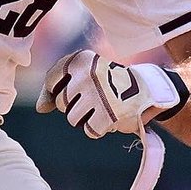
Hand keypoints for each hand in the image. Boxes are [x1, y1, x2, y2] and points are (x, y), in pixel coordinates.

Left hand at [36, 49, 185, 138]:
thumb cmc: (110, 83)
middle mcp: (87, 74)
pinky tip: (111, 117)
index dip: (59, 90)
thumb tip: (40, 108)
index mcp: (81, 59)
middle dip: (76, 105)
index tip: (78, 89)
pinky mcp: (107, 115)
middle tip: (98, 97)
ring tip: (104, 107)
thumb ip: (57, 88)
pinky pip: (89, 130)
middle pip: (61, 103)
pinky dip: (99, 128)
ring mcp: (97, 95)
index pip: (52, 80)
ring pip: (72, 119)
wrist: (150, 91)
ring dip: (87, 118)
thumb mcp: (84, 76)